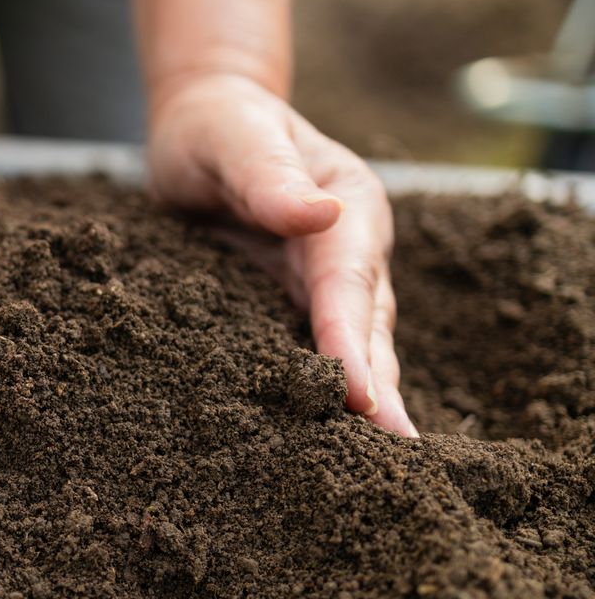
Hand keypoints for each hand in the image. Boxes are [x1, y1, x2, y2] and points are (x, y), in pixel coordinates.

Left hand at [147, 73, 416, 436]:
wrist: (204, 127)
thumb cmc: (220, 127)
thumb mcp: (236, 138)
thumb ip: (268, 176)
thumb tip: (318, 213)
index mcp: (348, 210)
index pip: (350, 287)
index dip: (352, 345)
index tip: (363, 401)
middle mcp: (347, 252)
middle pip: (365, 331)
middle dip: (377, 394)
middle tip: (395, 464)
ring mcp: (321, 283)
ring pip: (347, 351)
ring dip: (358, 405)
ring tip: (368, 470)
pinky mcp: (289, 304)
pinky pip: (307, 352)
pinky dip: (317, 394)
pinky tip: (311, 440)